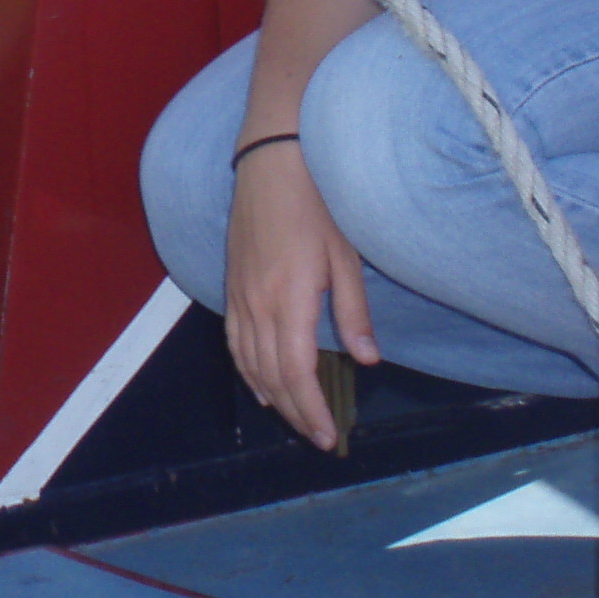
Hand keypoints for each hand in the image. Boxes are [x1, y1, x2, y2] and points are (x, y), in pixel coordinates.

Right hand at [222, 142, 380, 449]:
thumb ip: (352, 311)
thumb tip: (367, 359)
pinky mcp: (231, 286)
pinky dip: (246, 370)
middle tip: (317, 436)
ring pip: (248, 363)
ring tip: (293, 418)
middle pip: (270, 375)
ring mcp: (239, 296)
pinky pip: (234, 341)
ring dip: (270, 396)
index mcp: (288, 299)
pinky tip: (258, 385)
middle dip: (294, 411)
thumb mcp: (345, 256)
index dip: (310, 408)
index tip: (327, 434)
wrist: (271, 162)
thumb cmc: (315, 203)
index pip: (296, 372)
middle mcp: (257, 304)